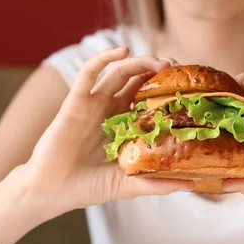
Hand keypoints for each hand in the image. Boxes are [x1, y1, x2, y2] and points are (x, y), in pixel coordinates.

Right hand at [23, 47, 192, 211]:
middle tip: (177, 69)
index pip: (150, 97)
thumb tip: (192, 184)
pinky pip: (88, 73)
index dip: (168, 88)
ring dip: (140, 62)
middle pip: (138, 79)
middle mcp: (112, 109)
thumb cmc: (87, 187)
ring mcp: (94, 103)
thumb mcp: (129, 185)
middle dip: (159, 69)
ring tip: (160, 62)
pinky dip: (103, 57)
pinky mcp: (75, 101)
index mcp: (126, 125)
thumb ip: (158, 184)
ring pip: (119, 72)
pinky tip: (121, 51)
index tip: (189, 86)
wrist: (51, 192)